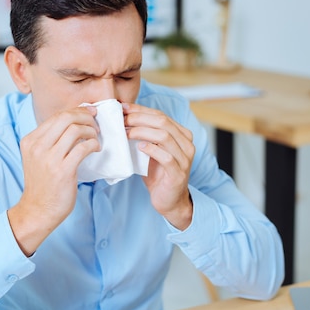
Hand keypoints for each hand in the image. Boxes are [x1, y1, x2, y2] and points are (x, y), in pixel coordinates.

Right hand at [8, 106, 99, 254]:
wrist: (38, 210)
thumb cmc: (43, 184)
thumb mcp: (38, 157)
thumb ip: (50, 141)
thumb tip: (73, 122)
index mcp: (30, 141)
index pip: (56, 116)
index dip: (77, 111)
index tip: (89, 113)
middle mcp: (37, 147)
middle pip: (66, 118)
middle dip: (85, 117)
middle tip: (95, 124)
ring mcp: (49, 159)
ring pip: (75, 130)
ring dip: (91, 131)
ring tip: (96, 138)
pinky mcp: (63, 171)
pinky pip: (83, 148)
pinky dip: (93, 145)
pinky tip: (96, 149)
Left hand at [123, 102, 194, 229]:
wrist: (169, 201)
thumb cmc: (159, 175)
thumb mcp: (152, 151)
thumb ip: (146, 135)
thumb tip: (125, 118)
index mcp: (182, 135)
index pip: (161, 115)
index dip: (141, 110)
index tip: (123, 108)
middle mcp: (187, 144)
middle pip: (162, 122)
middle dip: (139, 119)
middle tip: (122, 121)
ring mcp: (184, 159)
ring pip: (164, 136)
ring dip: (142, 132)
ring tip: (126, 134)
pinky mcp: (178, 173)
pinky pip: (166, 157)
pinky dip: (151, 150)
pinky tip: (139, 148)